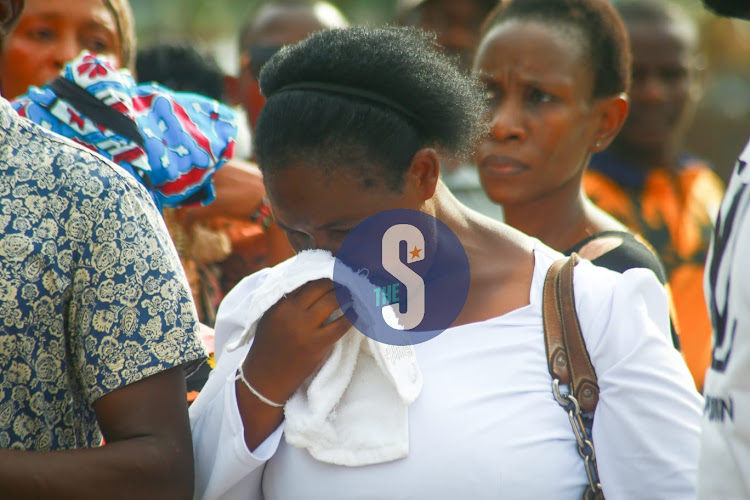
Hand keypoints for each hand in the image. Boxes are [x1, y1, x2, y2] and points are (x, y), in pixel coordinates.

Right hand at [242, 279, 351, 403]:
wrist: (265, 378)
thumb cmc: (269, 346)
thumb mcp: (271, 317)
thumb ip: (287, 300)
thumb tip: (311, 283)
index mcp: (279, 303)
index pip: (305, 279)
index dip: (323, 273)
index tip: (335, 271)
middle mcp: (291, 312)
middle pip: (320, 286)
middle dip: (337, 281)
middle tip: (349, 279)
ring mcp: (304, 328)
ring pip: (332, 301)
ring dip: (347, 295)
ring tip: (355, 293)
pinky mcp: (316, 344)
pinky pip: (340, 325)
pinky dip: (352, 316)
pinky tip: (359, 312)